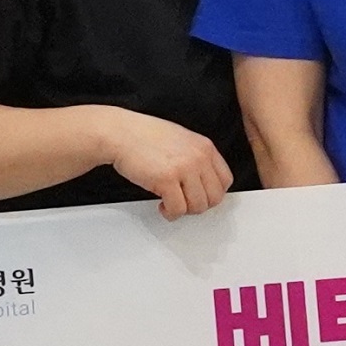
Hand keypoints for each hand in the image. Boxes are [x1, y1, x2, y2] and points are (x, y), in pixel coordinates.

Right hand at [104, 115, 234, 218]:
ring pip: (198, 206)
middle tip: (185, 203)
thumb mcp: (182, 139)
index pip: (225, 180)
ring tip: (171, 203)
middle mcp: (198, 157)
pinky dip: (170, 213)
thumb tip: (204, 182)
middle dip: (198, 205)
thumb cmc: (144, 135)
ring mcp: (183, 168)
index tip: (200, 196)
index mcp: (204, 147)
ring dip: (184, 210)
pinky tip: (162, 205)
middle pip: (214, 197)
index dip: (212, 193)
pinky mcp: (166, 180)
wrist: (120, 133)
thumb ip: (197, 157)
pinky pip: (178, 209)